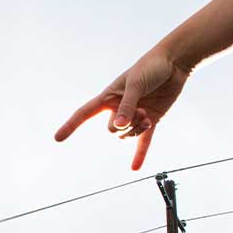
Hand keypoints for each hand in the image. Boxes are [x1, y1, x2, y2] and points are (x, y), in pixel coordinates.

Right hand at [55, 45, 190, 170]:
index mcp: (109, 97)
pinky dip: (139, 154)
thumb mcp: (136, 84)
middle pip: (112, 130)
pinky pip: (143, 141)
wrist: (174, 64)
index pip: (85, 113)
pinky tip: (135, 168)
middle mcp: (119, 108)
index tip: (58, 138)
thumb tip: (119, 126)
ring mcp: (134, 116)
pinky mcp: (150, 120)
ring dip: (137, 130)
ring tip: (147, 115)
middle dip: (124, 126)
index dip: (71, 125)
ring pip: (127, 135)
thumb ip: (127, 106)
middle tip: (140, 111)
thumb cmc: (151, 67)